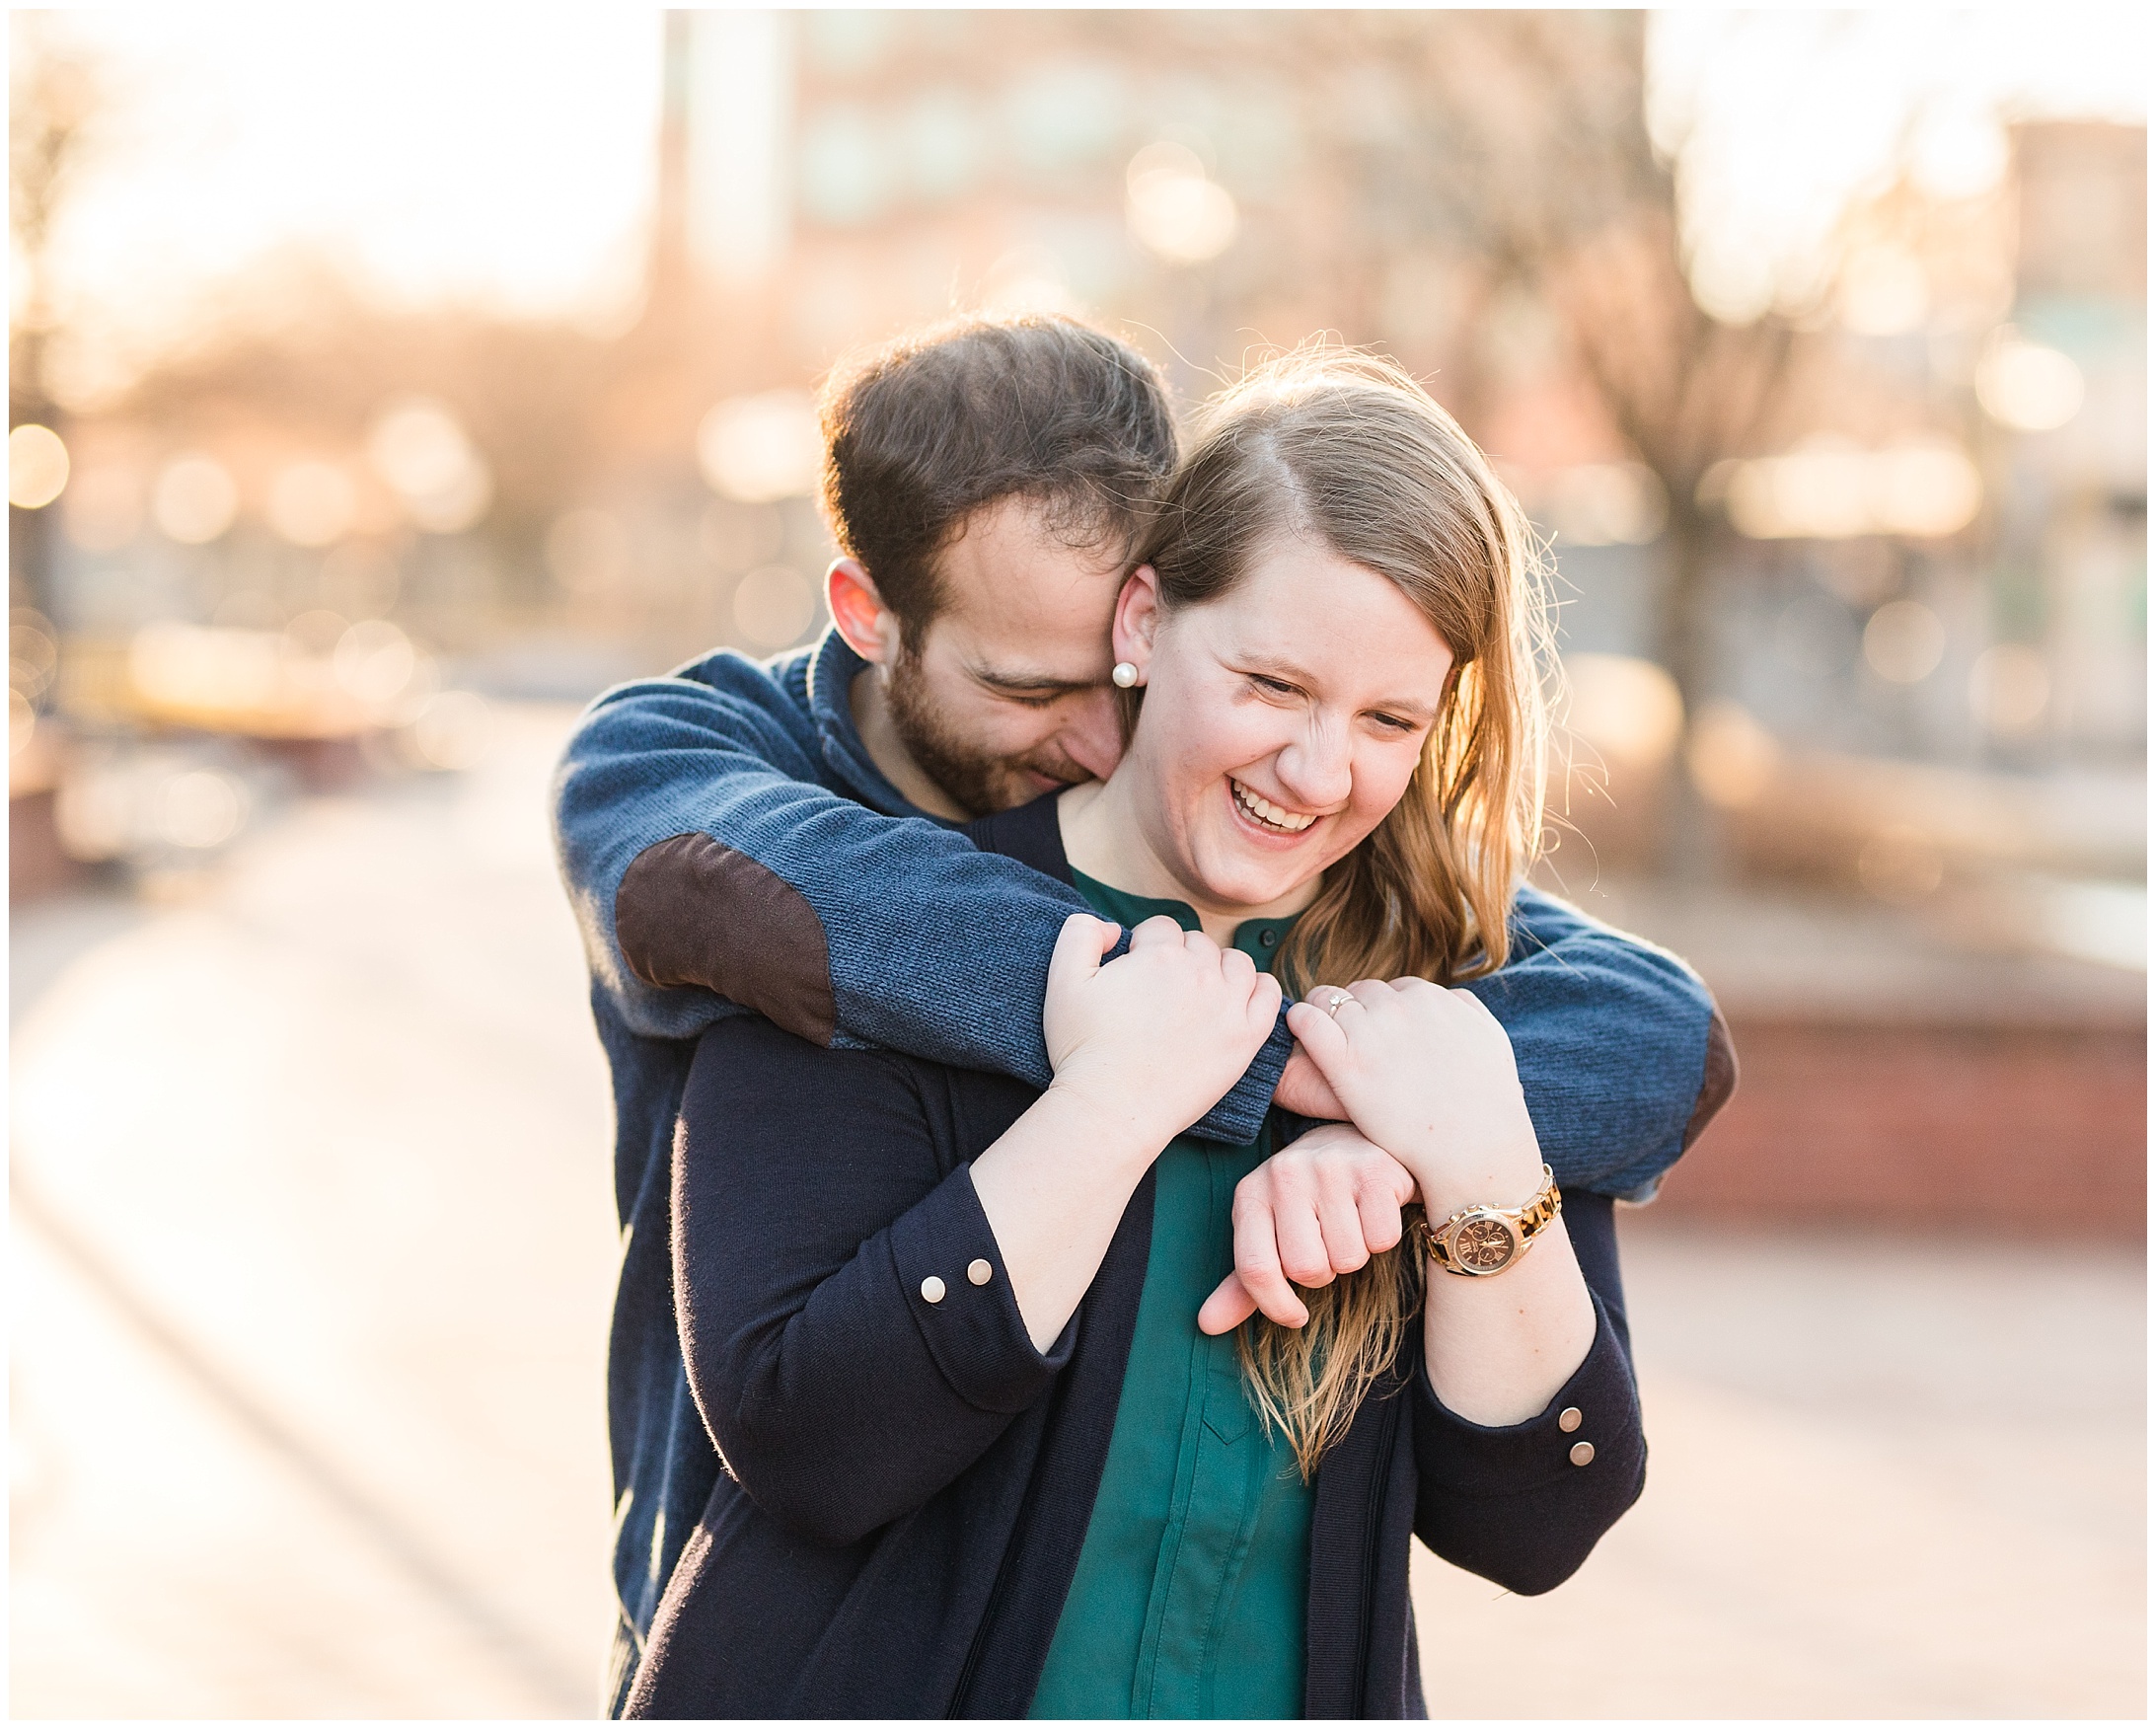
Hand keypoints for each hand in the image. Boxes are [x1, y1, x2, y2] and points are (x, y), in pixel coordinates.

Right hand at [1044, 913, 1281, 1155]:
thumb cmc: (1083, 1048)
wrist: (1111, 1108)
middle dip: (1179, 957)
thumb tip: (1112, 927)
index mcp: (1159, 955)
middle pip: (1198, 943)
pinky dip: (1256, 988)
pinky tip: (1235, 1000)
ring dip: (1218, 968)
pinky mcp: (1246, 1038)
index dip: (1144, 945)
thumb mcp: (1063, 980)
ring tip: (1195, 993)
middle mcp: (1200, 974)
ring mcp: (1228, 1006)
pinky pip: (1268, 994)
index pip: (1162, 928)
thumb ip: (1081, 932)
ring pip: (1236, 962)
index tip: (1134, 972)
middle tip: (1158, 992)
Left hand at [1196, 1125, 1417, 1333]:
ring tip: (1350, 1224)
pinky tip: (1372, 1212)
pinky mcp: (1372, 1170)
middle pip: (1306, 1269)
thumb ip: (1242, 1282)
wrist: (1354, 1143)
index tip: (1296, 1317)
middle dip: (1323, 1273)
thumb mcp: (1268, 1234)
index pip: (1255, 1269)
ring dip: (1354, 1255)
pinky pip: (1382, 1239)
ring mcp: (1329, 1168)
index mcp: (1251, 1193)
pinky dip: (1382, 1238)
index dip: (1276, 1305)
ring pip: (1348, 1258)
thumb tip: (1206, 1324)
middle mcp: (1284, 1174)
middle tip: (1327, 1247)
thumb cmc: (1307, 1201)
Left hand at [1285, 979, 1540, 1216]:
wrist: (1472, 1147)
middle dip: (1355, 1012)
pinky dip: (1299, 1022)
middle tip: (1354, 1044)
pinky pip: (1305, 1020)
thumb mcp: (1490, 1039)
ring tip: (1323, 1040)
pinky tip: (1301, 1035)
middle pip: (1360, 992)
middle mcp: (1397, 1006)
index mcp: (1429, 997)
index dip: (1383, 1012)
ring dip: (1323, 1014)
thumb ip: (1467, 1009)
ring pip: (1327, 999)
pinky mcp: (1343, 1061)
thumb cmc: (1486, 1104)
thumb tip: (1447, 998)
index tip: (1380, 1036)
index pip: (1392, 989)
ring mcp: (1369, 1031)